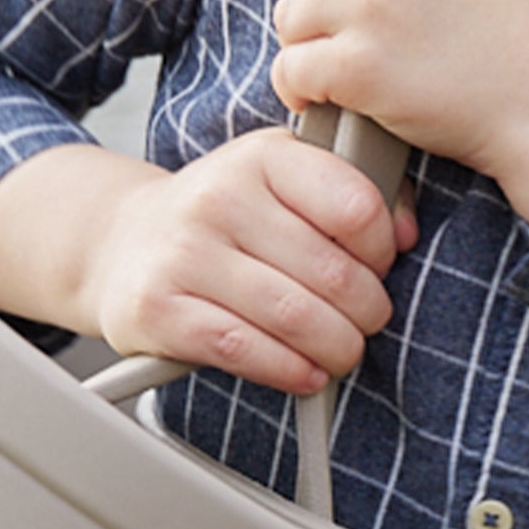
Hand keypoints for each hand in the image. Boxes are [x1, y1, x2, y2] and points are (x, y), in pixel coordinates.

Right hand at [0, 129, 414, 396]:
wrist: (123, 244)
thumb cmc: (224, 220)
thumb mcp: (282, 182)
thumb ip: (352, 192)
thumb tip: (406, 232)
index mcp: (263, 156)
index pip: (355, 207)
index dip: (383, 251)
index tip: (378, 268)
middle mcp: (219, 196)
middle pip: (331, 273)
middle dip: (367, 312)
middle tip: (367, 322)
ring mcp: (183, 253)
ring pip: (293, 316)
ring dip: (336, 348)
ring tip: (341, 352)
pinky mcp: (157, 309)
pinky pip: (245, 350)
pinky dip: (289, 370)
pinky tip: (304, 372)